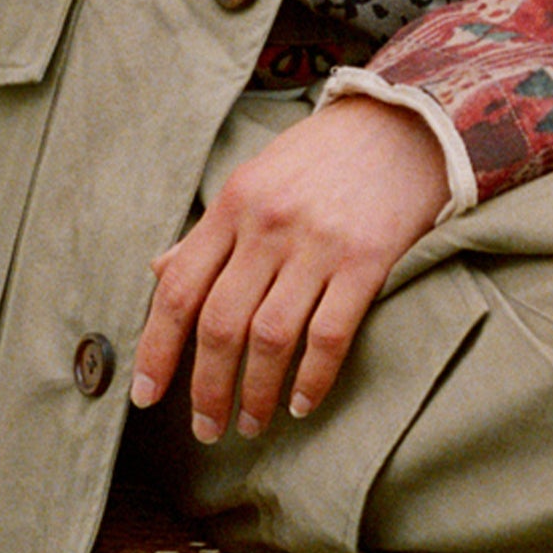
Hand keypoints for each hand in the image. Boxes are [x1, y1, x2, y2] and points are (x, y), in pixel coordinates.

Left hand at [132, 99, 453, 439]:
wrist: (406, 124)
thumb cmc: (325, 157)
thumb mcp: (256, 178)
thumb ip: (210, 232)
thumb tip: (158, 272)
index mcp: (233, 204)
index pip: (179, 289)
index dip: (157, 349)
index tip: (147, 395)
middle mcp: (267, 224)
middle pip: (219, 323)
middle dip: (207, 388)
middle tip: (208, 429)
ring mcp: (317, 242)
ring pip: (269, 336)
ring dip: (255, 392)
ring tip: (252, 423)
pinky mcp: (366, 259)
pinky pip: (329, 334)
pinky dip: (311, 378)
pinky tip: (301, 403)